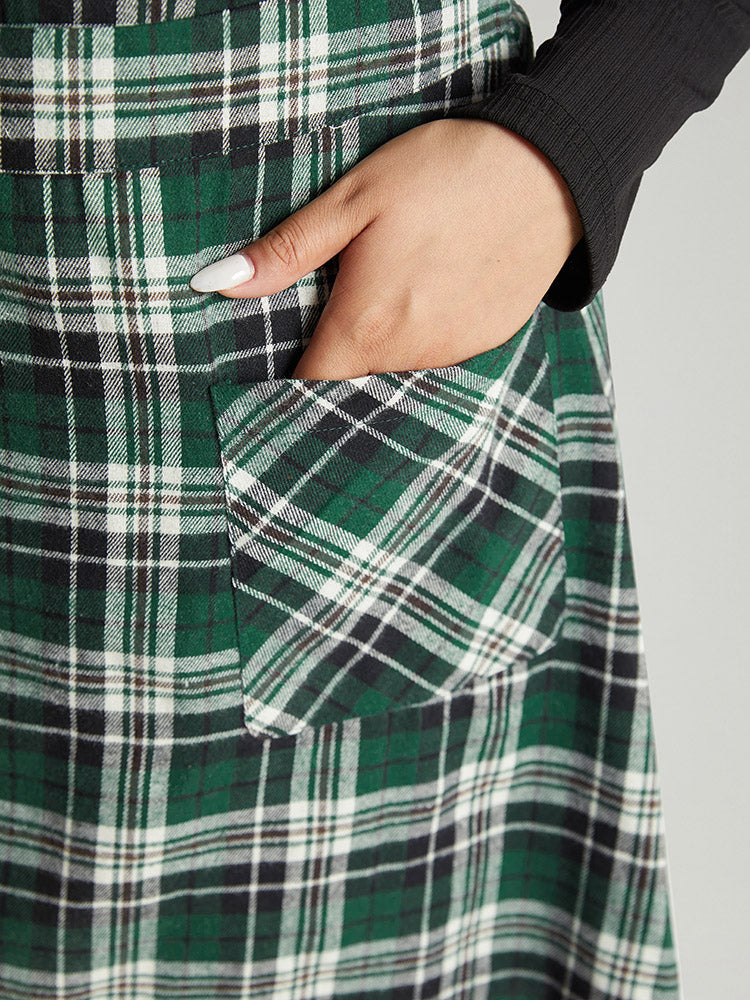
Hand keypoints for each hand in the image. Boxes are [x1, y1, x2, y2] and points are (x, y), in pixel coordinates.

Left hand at [189, 118, 583, 378]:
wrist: (549, 169)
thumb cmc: (445, 174)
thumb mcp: (352, 200)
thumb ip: (285, 252)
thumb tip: (217, 283)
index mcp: (365, 324)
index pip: (310, 384)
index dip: (289, 377)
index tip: (280, 357)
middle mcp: (409, 354)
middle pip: (352, 375)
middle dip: (337, 348)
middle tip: (342, 295)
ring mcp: (452, 353)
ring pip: (394, 365)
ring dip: (382, 339)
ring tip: (394, 281)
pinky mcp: (485, 343)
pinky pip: (436, 354)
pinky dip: (424, 333)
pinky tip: (434, 287)